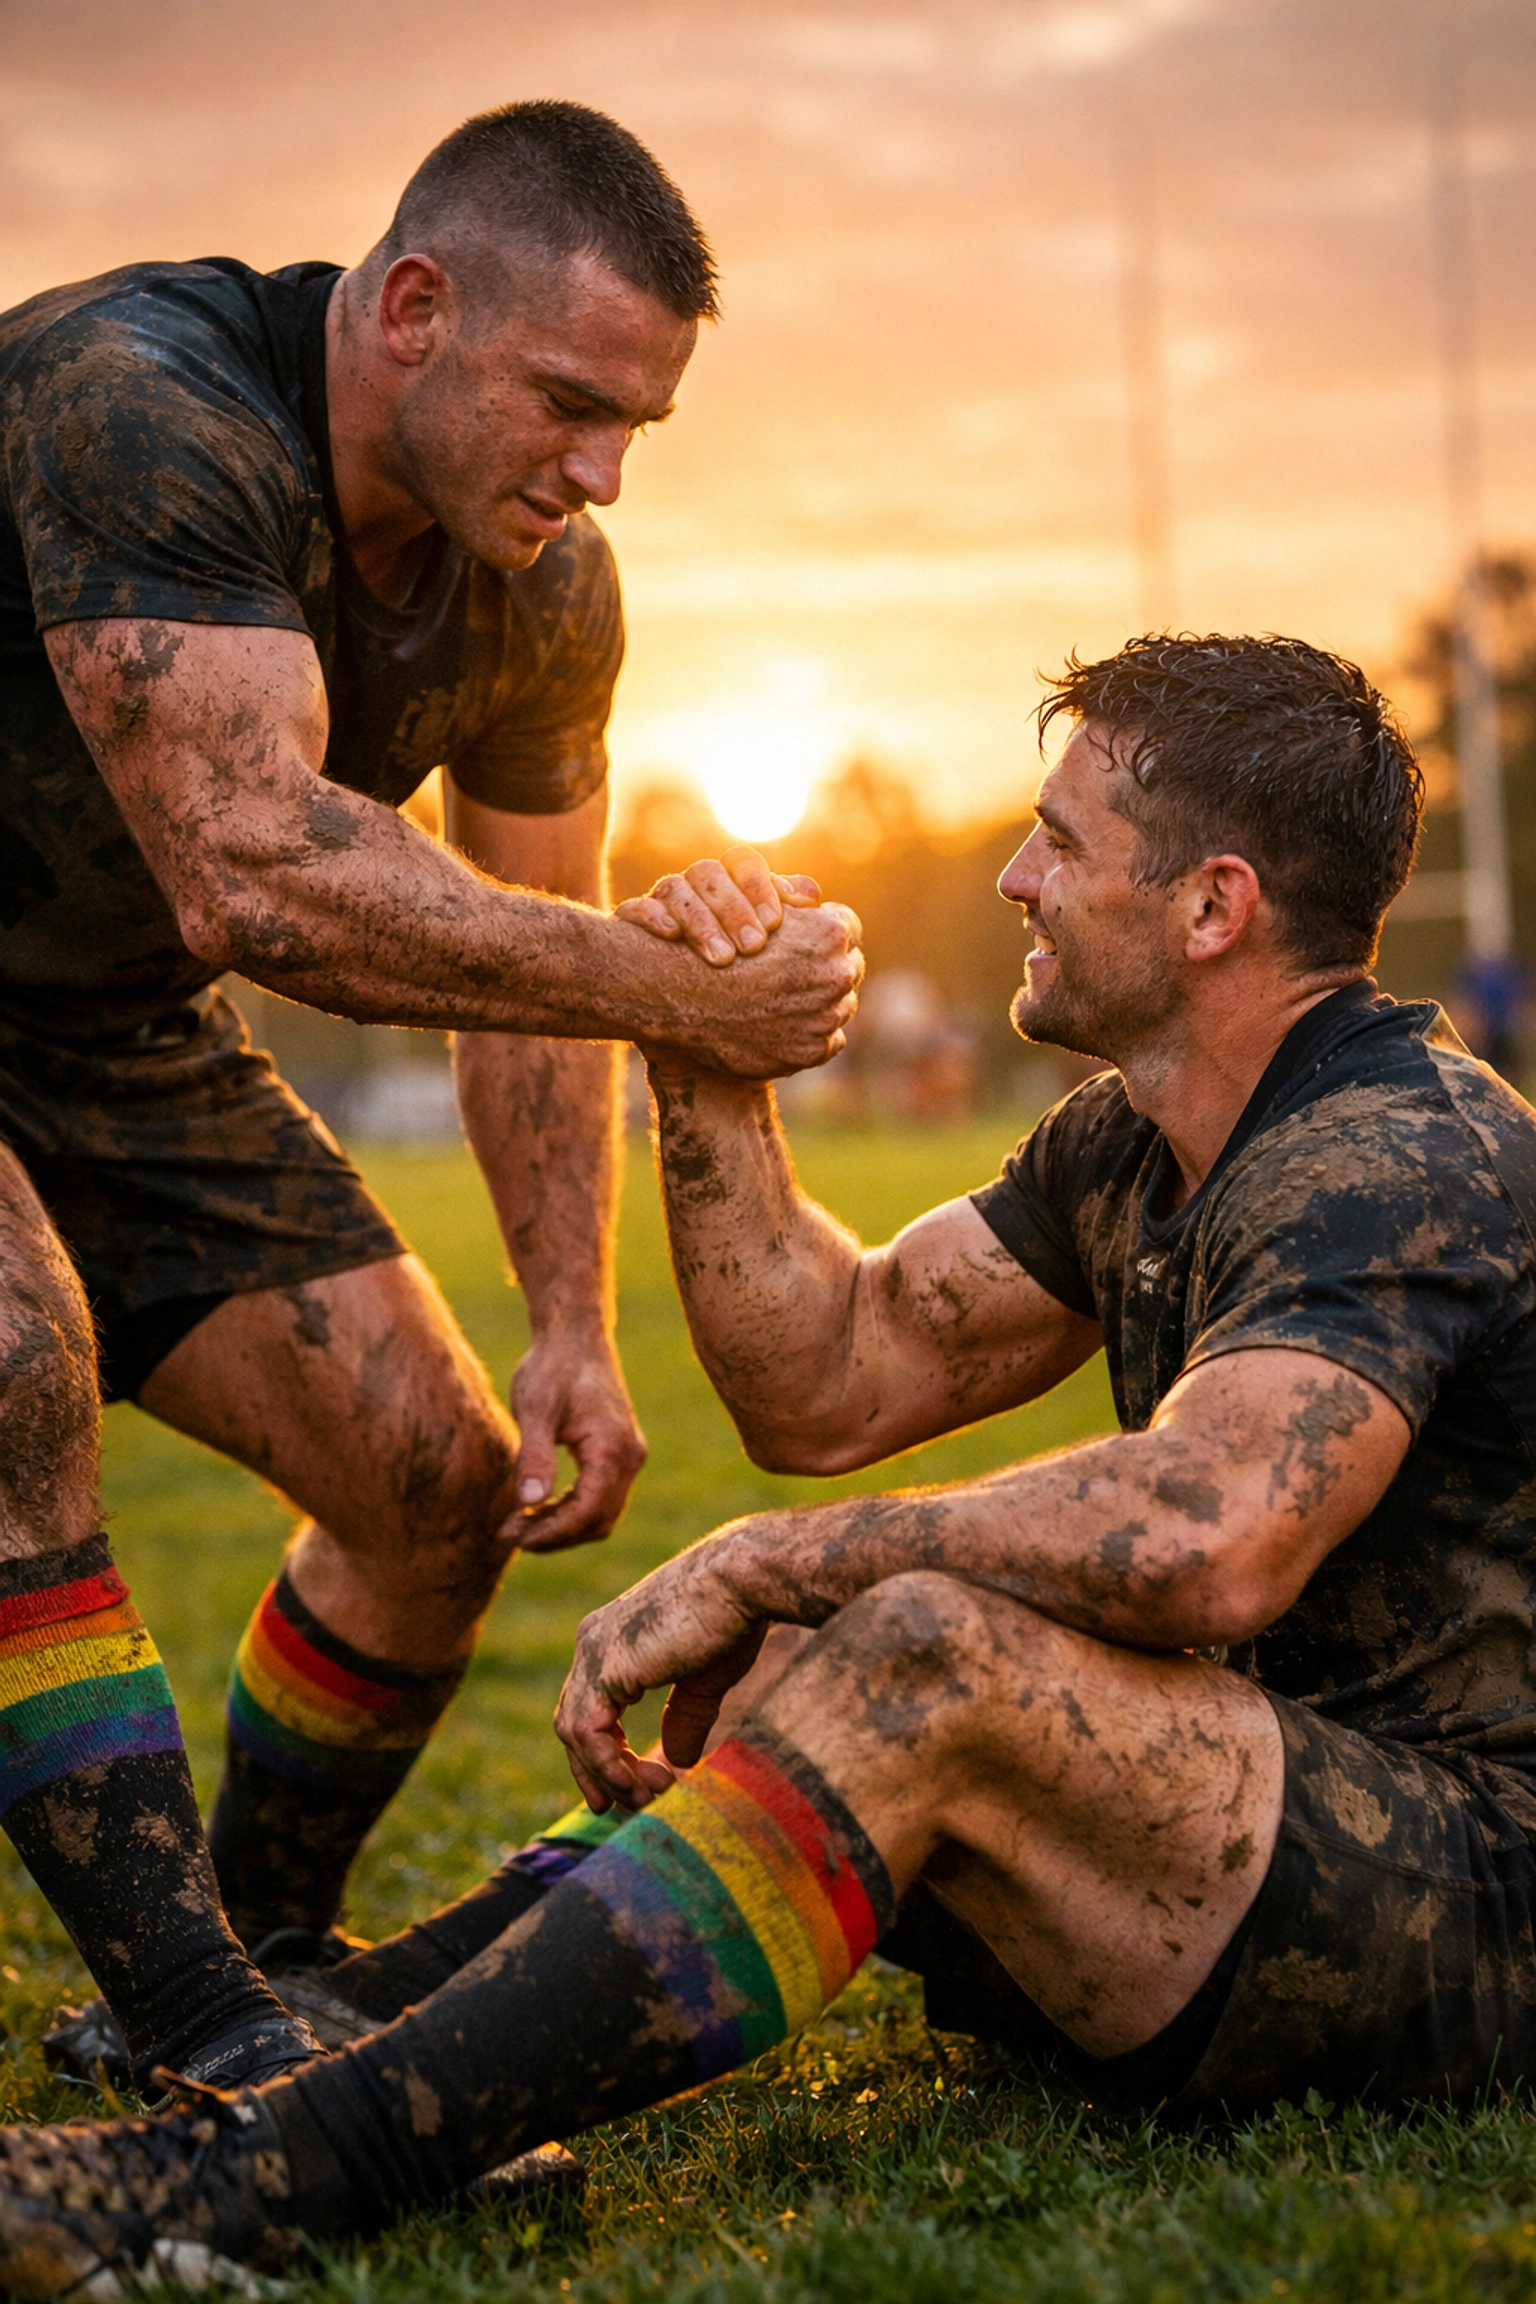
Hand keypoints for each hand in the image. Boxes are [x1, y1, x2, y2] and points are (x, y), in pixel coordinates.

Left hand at [504, 1330, 646, 1553]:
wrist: (574, 1337)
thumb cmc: (552, 1367)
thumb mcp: (535, 1409)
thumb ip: (535, 1455)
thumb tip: (530, 1502)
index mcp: (613, 1447)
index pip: (588, 1511)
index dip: (552, 1532)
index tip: (514, 1535)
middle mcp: (629, 1456)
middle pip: (598, 1520)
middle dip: (555, 1535)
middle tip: (510, 1532)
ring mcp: (628, 1456)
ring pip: (601, 1514)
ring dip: (563, 1526)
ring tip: (518, 1522)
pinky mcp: (618, 1454)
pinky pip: (600, 1497)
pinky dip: (571, 1510)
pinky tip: (538, 1506)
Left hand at [554, 1534, 768, 1808]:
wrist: (741, 1582)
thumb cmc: (733, 1619)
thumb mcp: (704, 1681)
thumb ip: (684, 1717)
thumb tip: (678, 1760)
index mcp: (612, 1638)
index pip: (588, 1706)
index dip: (604, 1753)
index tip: (634, 1786)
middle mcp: (593, 1640)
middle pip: (572, 1722)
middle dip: (597, 1771)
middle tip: (628, 1804)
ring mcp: (593, 1651)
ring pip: (575, 1732)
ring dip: (608, 1774)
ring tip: (647, 1796)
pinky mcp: (603, 1666)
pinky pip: (586, 1732)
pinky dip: (607, 1765)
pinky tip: (637, 1782)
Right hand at [616, 847, 820, 965]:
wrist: (669, 1006)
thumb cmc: (729, 974)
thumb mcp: (765, 951)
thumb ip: (787, 919)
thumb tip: (812, 895)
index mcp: (725, 885)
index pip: (744, 864)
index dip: (759, 887)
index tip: (775, 923)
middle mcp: (691, 888)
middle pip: (710, 874)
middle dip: (734, 908)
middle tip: (754, 946)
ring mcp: (659, 904)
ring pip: (674, 888)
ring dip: (700, 920)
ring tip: (722, 959)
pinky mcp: (628, 925)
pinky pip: (634, 909)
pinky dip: (652, 917)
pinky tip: (671, 937)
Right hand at [632, 900, 864, 1079]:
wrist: (681, 997)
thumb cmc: (713, 939)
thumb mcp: (751, 903)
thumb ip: (789, 897)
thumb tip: (813, 896)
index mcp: (830, 935)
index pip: (847, 927)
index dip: (825, 931)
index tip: (808, 939)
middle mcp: (836, 975)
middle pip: (850, 967)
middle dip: (829, 967)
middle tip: (801, 971)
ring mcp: (827, 1016)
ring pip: (842, 1006)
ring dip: (823, 1003)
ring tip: (789, 1000)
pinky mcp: (812, 1051)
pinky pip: (829, 1041)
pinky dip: (812, 1034)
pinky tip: (785, 1025)